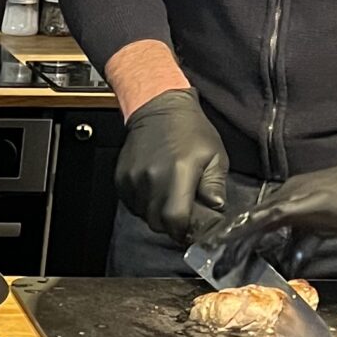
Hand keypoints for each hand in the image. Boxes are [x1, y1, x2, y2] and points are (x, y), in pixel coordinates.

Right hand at [115, 88, 228, 242]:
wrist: (159, 107)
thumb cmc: (190, 130)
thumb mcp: (215, 155)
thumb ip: (215, 186)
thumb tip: (215, 208)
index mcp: (178, 173)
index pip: (176, 219)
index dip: (185, 230)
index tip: (192, 228)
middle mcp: (152, 178)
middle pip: (158, 223)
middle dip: (173, 223)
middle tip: (184, 212)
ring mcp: (133, 179)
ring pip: (145, 215)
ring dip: (158, 213)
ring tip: (169, 196)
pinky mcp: (121, 178)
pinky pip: (133, 204)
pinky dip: (145, 203)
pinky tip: (155, 188)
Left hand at [210, 141, 336, 278]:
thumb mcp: (326, 228)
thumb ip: (306, 243)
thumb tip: (291, 263)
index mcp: (288, 203)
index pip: (254, 221)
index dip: (233, 237)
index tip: (213, 254)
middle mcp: (286, 196)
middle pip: (248, 218)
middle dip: (226, 239)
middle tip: (204, 256)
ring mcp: (298, 195)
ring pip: (258, 214)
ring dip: (235, 233)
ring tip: (214, 248)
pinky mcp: (313, 199)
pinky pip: (281, 211)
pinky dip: (260, 222)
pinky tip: (247, 231)